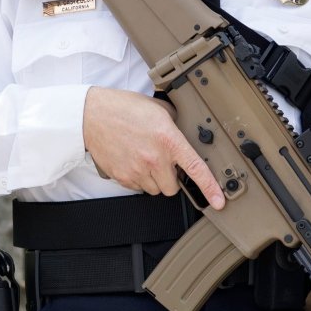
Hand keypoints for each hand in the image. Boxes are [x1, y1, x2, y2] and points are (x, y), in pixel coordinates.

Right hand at [82, 87, 224, 209]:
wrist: (92, 115)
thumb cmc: (123, 109)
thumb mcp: (158, 109)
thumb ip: (175, 124)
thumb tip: (185, 133)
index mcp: (168, 140)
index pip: (196, 168)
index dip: (210, 188)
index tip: (219, 201)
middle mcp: (155, 158)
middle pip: (173, 187)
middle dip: (171, 177)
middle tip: (162, 161)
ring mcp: (137, 170)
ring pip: (155, 190)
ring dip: (154, 179)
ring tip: (144, 158)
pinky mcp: (123, 177)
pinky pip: (138, 188)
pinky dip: (138, 179)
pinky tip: (132, 160)